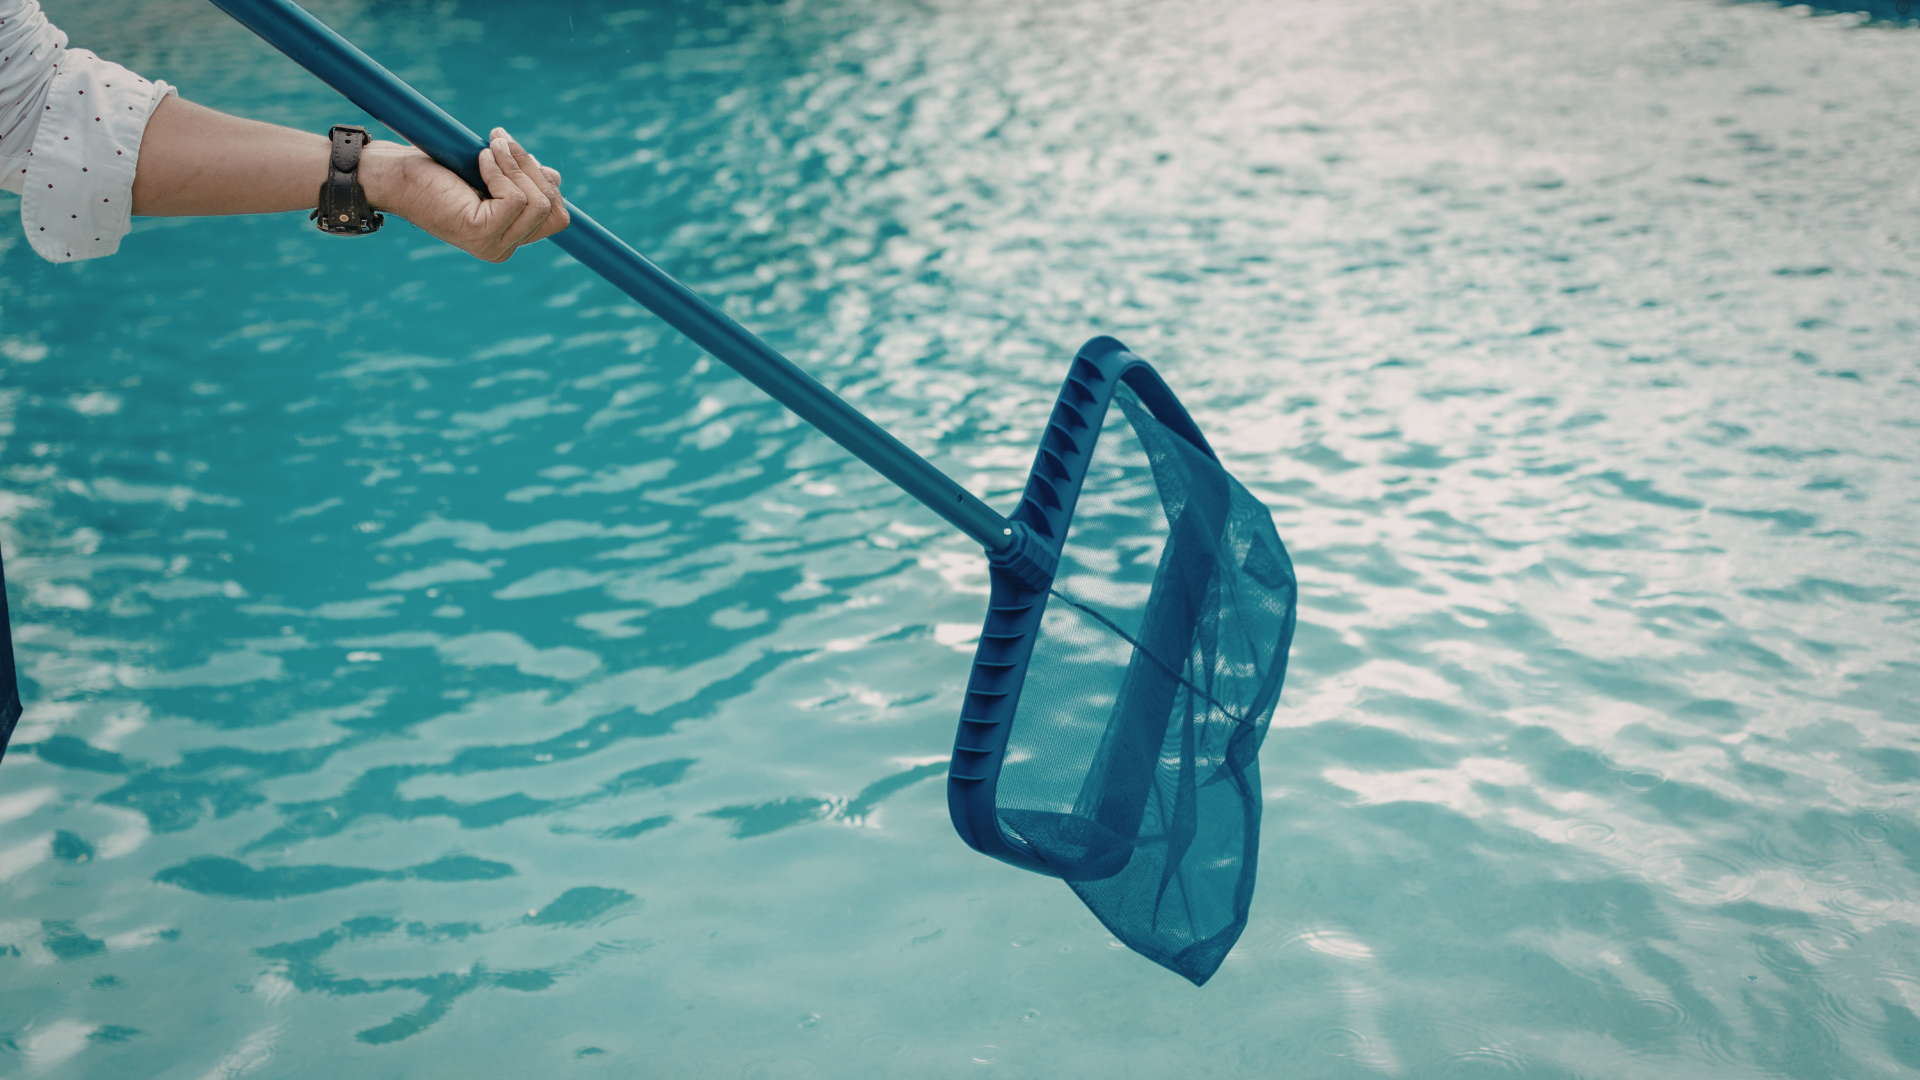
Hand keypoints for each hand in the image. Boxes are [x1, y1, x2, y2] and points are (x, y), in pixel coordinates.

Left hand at [360, 128, 568, 261]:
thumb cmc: (435, 171)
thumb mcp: (489, 173)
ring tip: (490, 146)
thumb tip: (555, 178)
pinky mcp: (481, 234)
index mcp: (508, 237)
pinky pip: (515, 200)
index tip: (516, 153)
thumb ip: (521, 180)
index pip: (557, 218)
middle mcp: (503, 249)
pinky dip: (501, 172)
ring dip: (516, 165)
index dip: (546, 182)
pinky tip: (479, 160)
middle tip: (500, 141)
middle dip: (533, 169)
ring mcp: (493, 246)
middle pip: (554, 211)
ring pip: (538, 204)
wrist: (393, 175)